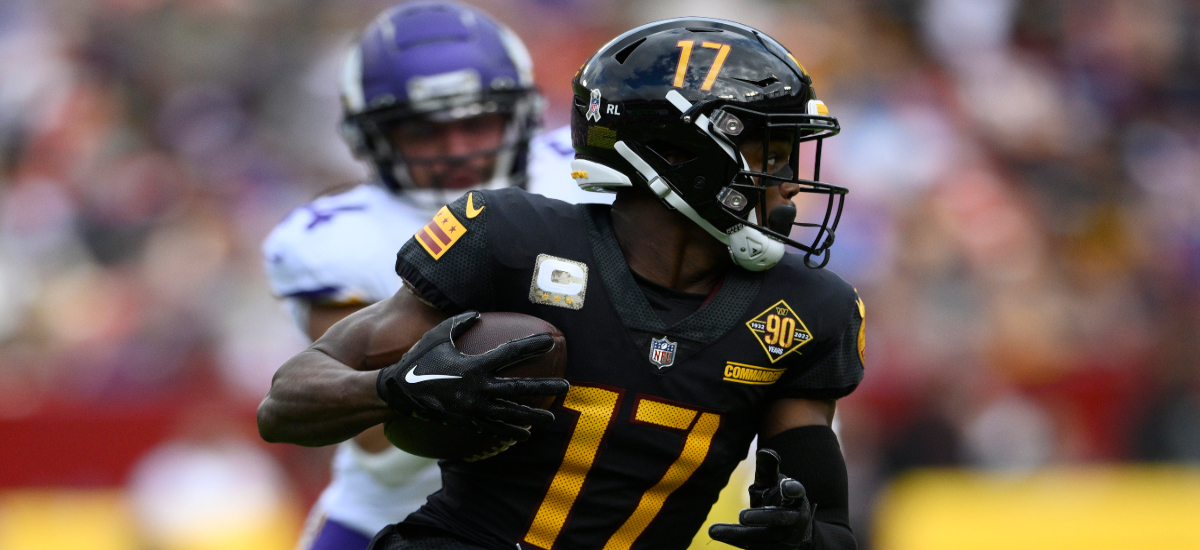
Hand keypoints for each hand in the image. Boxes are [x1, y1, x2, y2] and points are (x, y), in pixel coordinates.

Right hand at [376, 311, 569, 440]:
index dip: (531, 346)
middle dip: (544, 387)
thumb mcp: (438, 335)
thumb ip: (460, 322)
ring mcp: (473, 409)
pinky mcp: (466, 422)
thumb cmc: (419, 359)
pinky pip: (493, 429)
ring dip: (533, 416)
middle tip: (566, 385)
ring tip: (552, 418)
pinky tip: (525, 434)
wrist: (398, 393)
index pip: (509, 354)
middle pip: (519, 388)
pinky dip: (510, 431)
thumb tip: (479, 313)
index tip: (549, 341)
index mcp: (474, 366)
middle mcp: (477, 390)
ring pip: (510, 414)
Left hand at [709, 449, 813, 549]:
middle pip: (780, 519)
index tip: (785, 486)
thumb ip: (769, 469)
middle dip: (761, 517)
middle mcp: (795, 519)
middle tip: (741, 516)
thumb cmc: (780, 499)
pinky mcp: (772, 549)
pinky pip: (751, 546)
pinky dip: (732, 540)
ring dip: (738, 534)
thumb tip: (764, 452)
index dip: (792, 489)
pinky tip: (714, 533)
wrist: (797, 530)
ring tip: (714, 529)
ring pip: (762, 538)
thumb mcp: (776, 483)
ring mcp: (784, 538)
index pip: (797, 492)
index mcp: (797, 499)